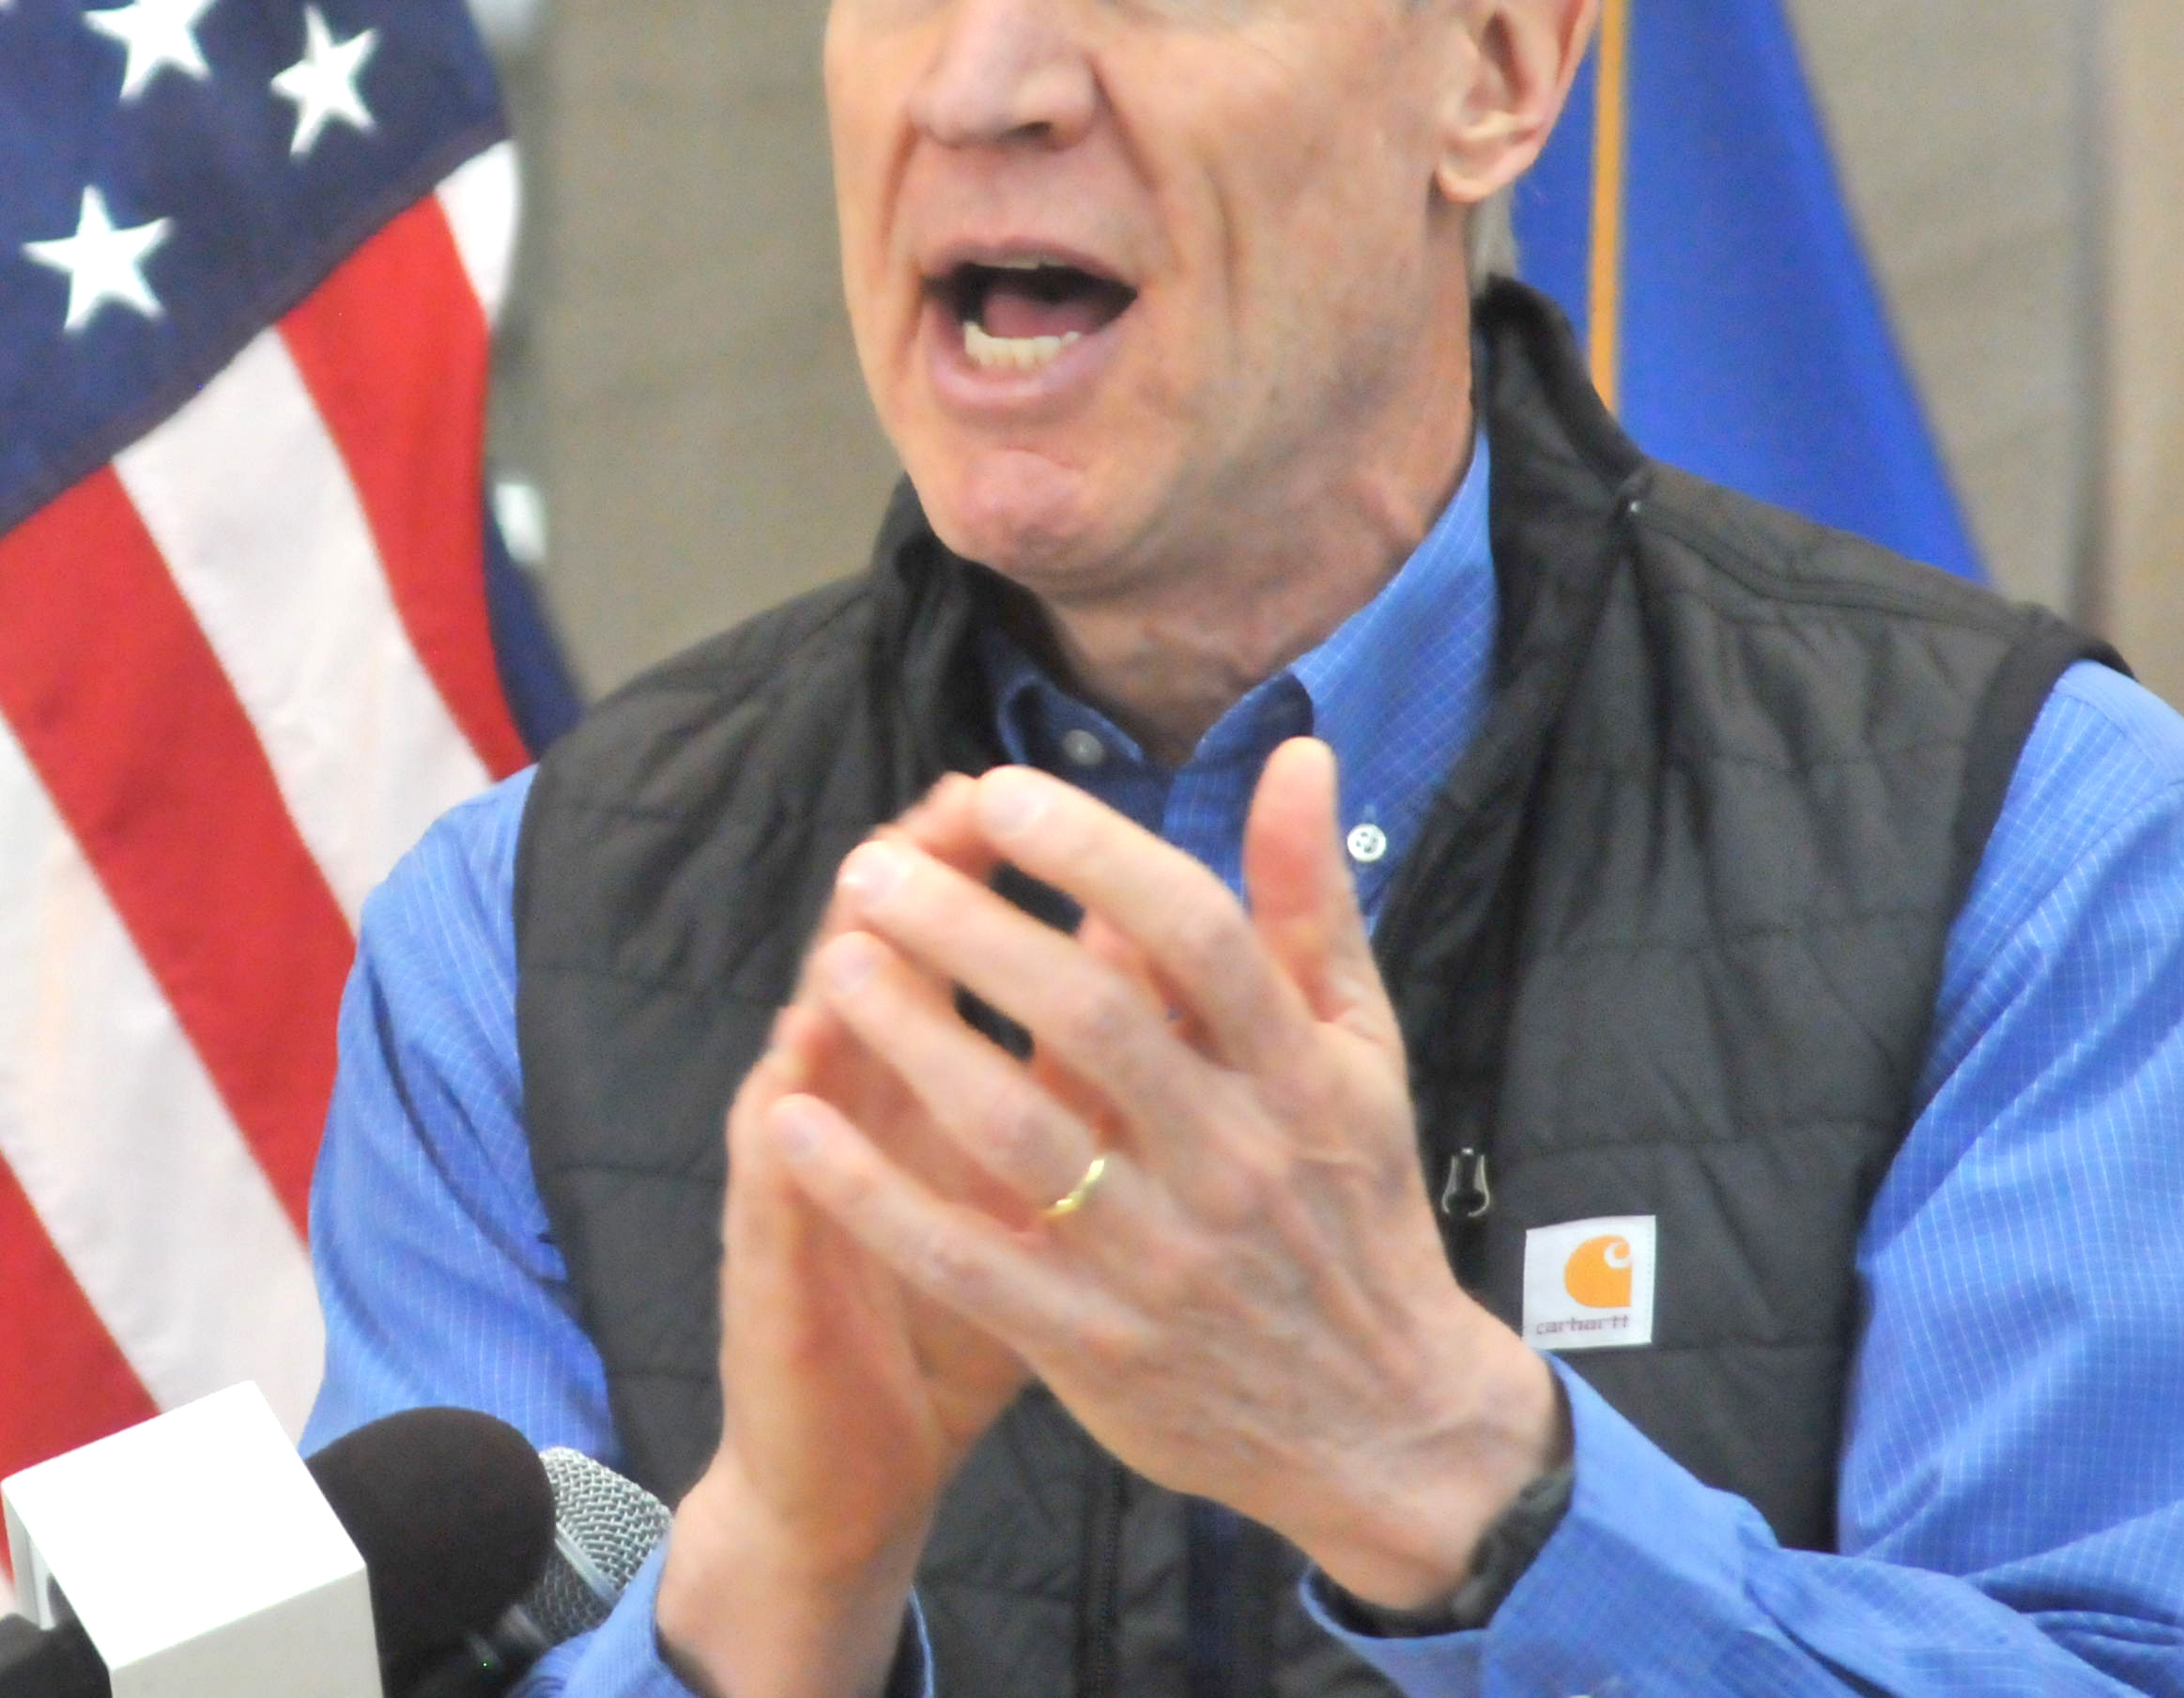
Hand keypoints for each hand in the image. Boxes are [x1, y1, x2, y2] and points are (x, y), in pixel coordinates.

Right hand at [656, 805, 1032, 1697]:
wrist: (861, 1463)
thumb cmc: (965, 1309)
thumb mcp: (1041, 1186)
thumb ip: (1083, 1071)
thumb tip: (1144, 946)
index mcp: (922, 1078)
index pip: (943, 944)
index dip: (970, 867)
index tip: (1013, 796)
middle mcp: (854, 1102)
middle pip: (869, 960)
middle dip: (910, 885)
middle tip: (946, 812)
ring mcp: (801, 1170)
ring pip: (809, 1048)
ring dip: (838, 977)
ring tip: (869, 903)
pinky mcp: (771, 1256)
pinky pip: (773, 1182)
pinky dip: (788, 1126)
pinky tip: (798, 1078)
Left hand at [770, 740, 1558, 1609]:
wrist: (1386, 1428)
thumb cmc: (1358, 1207)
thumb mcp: (1362, 1052)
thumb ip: (1308, 904)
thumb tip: (1295, 756)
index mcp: (1300, 1075)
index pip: (1196, 935)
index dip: (1094, 855)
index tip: (999, 792)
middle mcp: (1233, 1160)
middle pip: (1090, 1020)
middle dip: (973, 931)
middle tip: (875, 868)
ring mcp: (1160, 1260)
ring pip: (1018, 1133)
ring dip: (915, 1038)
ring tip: (836, 959)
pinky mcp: (1093, 1345)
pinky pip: (966, 1260)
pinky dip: (875, 1193)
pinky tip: (798, 1121)